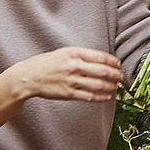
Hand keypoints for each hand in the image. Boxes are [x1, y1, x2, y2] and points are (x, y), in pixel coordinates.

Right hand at [2, 46, 124, 103]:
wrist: (28, 77)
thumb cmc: (45, 63)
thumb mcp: (63, 53)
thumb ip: (80, 55)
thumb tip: (100, 60)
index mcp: (74, 53)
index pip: (100, 57)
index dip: (113, 62)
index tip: (118, 64)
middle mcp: (74, 66)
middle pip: (103, 71)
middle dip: (115, 75)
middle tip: (120, 77)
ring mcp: (72, 81)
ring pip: (99, 85)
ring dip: (110, 86)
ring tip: (115, 86)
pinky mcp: (69, 93)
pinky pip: (89, 96)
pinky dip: (101, 97)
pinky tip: (107, 96)